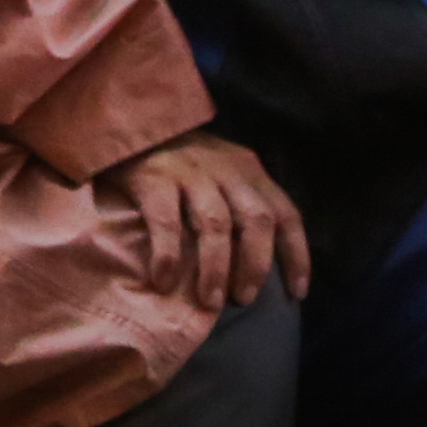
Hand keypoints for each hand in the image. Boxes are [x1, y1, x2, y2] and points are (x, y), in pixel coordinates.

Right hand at [101, 130, 311, 308]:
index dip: (296, 255)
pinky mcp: (154, 178)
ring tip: (211, 302)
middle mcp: (226, 169)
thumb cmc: (180, 161)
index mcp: (248, 170)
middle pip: (256, 220)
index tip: (296, 294)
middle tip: (244, 299)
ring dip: (217, 268)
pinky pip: (167, 222)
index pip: (285, 214)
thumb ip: (239, 205)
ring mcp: (190, 172)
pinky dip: (170, 256)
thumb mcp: (222, 173)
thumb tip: (254, 267)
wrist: (130, 123)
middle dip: (255, 265)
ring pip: (216, 224)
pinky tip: (164, 282)